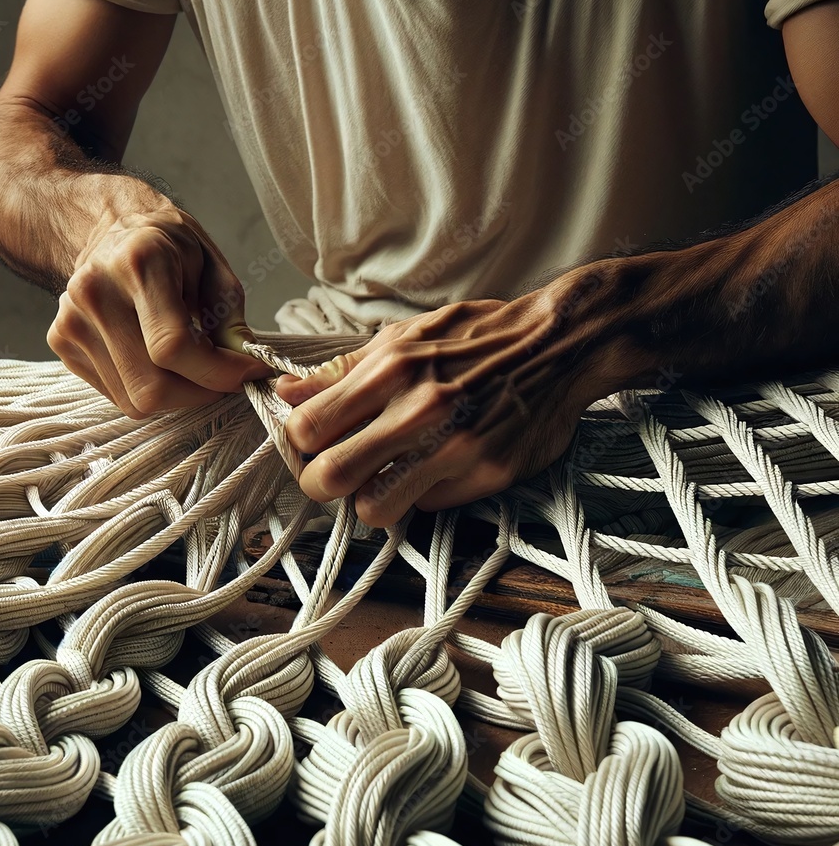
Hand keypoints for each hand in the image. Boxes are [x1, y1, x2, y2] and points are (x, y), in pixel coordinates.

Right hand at [47, 206, 270, 417]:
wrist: (110, 229)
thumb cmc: (169, 247)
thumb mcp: (213, 266)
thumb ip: (231, 320)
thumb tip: (245, 367)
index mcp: (138, 262)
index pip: (173, 346)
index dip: (217, 373)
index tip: (246, 373)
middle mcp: (95, 291)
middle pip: (152, 386)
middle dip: (198, 392)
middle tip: (219, 377)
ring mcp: (71, 320)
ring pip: (135, 400)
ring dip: (175, 394)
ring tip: (187, 363)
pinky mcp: (61, 342)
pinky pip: (117, 395)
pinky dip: (147, 388)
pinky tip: (154, 358)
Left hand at [275, 290, 618, 527]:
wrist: (560, 342)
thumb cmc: (475, 337)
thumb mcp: (404, 337)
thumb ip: (342, 370)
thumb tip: (285, 392)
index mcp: (391, 370)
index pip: (307, 429)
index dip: (300, 443)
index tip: (313, 443)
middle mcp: (420, 411)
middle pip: (330, 478)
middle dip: (320, 484)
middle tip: (334, 476)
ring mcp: (457, 448)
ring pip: (375, 508)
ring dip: (371, 499)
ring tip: (384, 478)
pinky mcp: (489, 474)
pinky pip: (430, 505)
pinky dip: (424, 492)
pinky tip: (438, 468)